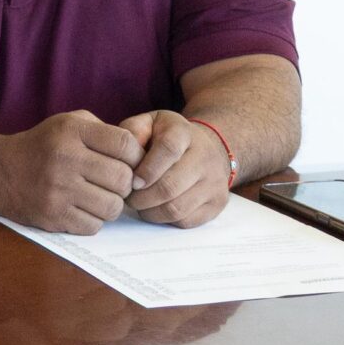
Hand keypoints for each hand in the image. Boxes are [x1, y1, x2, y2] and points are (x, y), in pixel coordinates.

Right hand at [0, 110, 143, 234]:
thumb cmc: (42, 146)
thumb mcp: (68, 123)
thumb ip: (103, 131)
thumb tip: (141, 154)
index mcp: (71, 132)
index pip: (125, 144)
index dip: (135, 156)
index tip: (128, 162)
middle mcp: (64, 159)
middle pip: (123, 179)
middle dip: (125, 184)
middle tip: (113, 183)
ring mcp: (57, 190)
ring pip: (112, 207)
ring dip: (111, 204)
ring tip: (98, 196)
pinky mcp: (52, 216)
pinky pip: (93, 226)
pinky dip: (93, 220)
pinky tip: (82, 208)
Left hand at [117, 111, 232, 227]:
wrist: (207, 148)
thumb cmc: (168, 137)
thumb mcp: (149, 123)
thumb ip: (133, 130)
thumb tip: (126, 152)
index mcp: (184, 133)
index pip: (168, 150)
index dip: (146, 169)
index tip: (132, 181)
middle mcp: (205, 156)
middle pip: (170, 186)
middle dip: (141, 198)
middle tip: (129, 197)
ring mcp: (214, 181)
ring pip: (176, 208)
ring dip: (150, 211)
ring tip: (140, 203)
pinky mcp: (217, 203)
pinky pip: (185, 221)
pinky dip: (165, 220)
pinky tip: (156, 209)